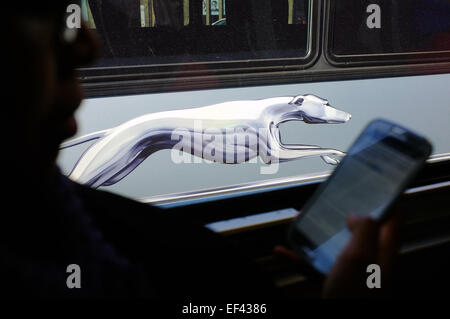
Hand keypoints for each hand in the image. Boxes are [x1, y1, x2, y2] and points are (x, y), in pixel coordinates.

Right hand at [274, 212, 399, 297]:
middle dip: (340, 213)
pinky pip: (314, 265)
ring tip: (300, 221)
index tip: (372, 185)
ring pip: (333, 244)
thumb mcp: (361, 257)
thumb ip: (364, 230)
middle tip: (326, 200)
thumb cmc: (353, 297)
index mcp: (381, 253)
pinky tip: (283, 251)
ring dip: (315, 232)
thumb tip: (358, 214)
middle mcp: (368, 263)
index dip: (384, 200)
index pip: (391, 220)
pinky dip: (298, 257)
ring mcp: (350, 275)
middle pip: (357, 230)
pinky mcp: (333, 284)